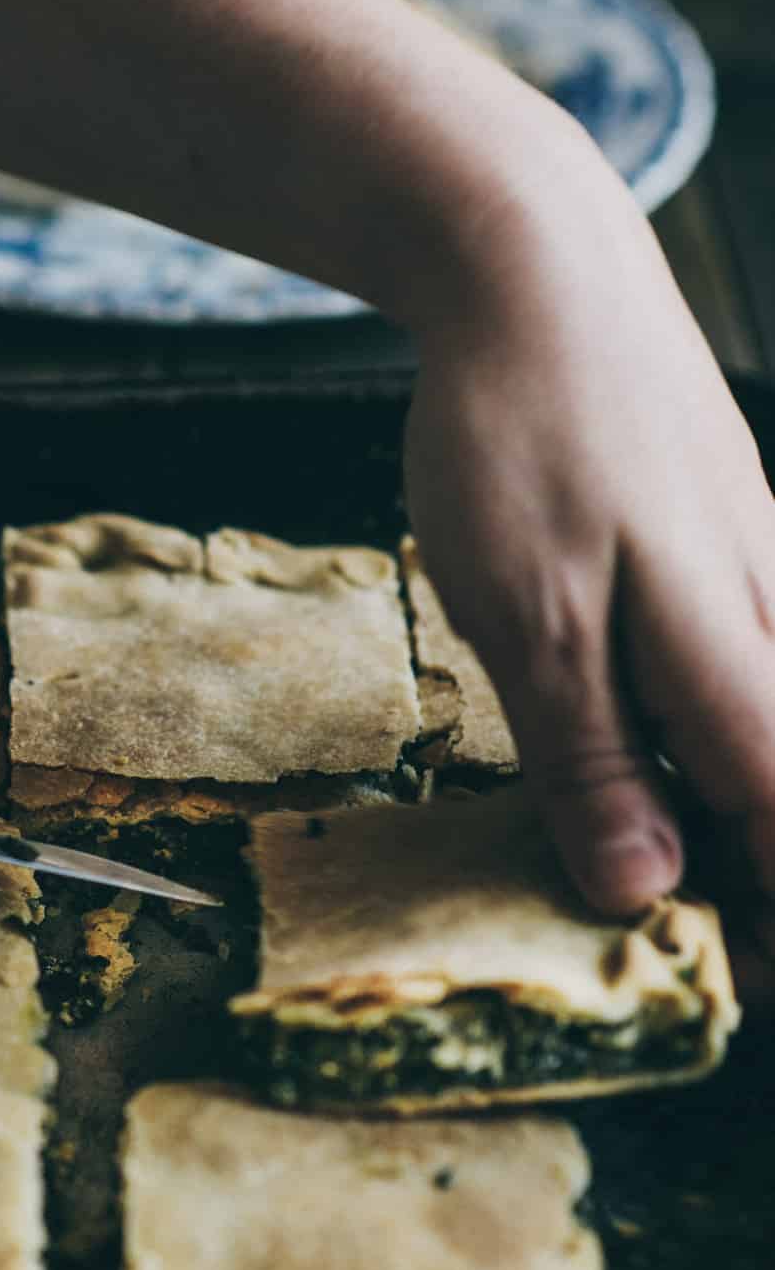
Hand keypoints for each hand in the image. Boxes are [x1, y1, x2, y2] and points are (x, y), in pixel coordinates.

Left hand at [404, 143, 774, 920]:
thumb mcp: (525, 616)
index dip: (771, 923)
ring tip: (719, 889)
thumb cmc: (520, 439)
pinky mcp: (740, 539)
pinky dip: (745, 729)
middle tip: (735, 964)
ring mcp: (767, 572)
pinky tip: (709, 760)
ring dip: (755, 804)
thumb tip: (644, 892)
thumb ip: (590, 757)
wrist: (540, 270)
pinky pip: (760, 658)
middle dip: (766, 876)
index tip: (746, 999)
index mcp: (732, 654)